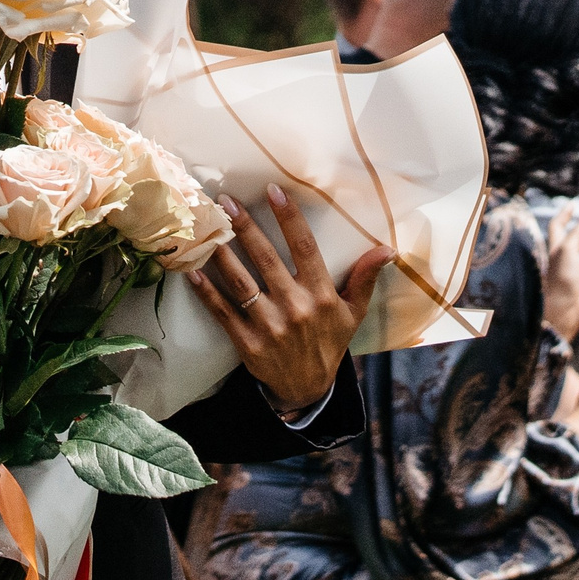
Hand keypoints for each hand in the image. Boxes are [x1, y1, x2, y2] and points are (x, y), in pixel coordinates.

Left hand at [185, 186, 392, 410]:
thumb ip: (364, 277)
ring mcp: (269, 325)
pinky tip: (191, 270)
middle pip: (266, 259)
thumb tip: (387, 249)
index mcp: (321, 295)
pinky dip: (206, 291)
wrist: (308, 388)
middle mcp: (295, 307)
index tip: (273, 190)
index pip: (305, 248)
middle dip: (245, 227)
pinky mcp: (247, 342)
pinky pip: (223, 312)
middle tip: (225, 200)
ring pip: (241, 282)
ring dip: (222, 253)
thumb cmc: (329, 342)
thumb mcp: (354, 312)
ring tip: (206, 227)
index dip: (289, 218)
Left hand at [541, 201, 578, 341]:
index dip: (565, 214)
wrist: (565, 311)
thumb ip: (574, 235)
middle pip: (578, 236)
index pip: (558, 227)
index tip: (575, 204)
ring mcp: (578, 273)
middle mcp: (565, 260)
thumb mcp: (566, 250)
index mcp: (556, 249)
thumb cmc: (561, 279)